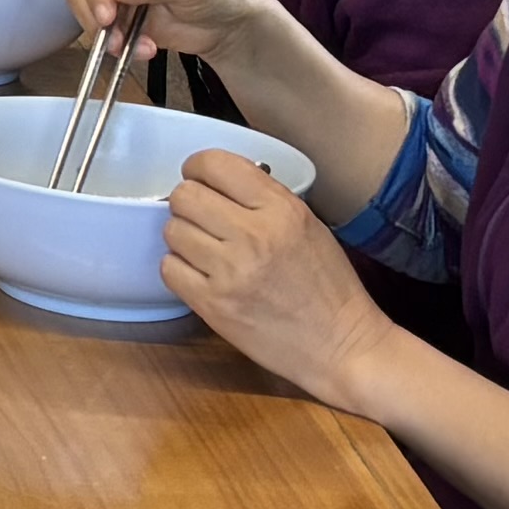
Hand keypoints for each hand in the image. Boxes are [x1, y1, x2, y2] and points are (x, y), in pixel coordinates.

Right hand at [63, 0, 279, 69]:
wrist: (228, 26)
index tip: (106, 13)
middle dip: (92, 8)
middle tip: (109, 33)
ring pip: (82, 2)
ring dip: (101, 30)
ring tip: (128, 47)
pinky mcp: (116, 11)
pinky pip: (98, 27)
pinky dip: (113, 42)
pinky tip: (143, 49)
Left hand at [156, 152, 397, 410]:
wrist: (340, 345)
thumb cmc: (328, 285)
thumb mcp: (307, 224)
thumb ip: (264, 197)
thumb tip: (217, 179)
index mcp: (281, 210)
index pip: (215, 164)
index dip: (198, 168)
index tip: (200, 179)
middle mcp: (253, 236)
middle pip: (184, 196)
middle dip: (187, 203)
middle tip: (202, 218)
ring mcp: (230, 272)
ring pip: (172, 231)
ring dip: (183, 238)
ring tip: (206, 250)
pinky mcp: (213, 305)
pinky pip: (169, 269)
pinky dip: (179, 269)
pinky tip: (201, 275)